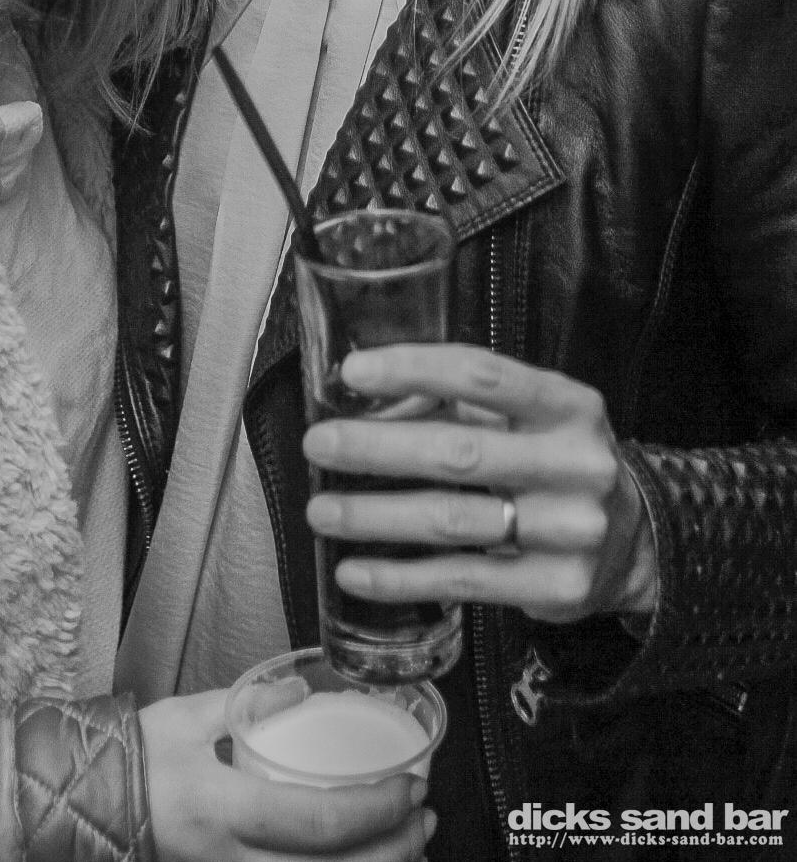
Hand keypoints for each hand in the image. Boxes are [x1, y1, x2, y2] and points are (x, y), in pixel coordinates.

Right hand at [140, 690, 435, 861]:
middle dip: (393, 852)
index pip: (318, 822)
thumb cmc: (131, 760)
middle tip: (423, 818)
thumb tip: (298, 693)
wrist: (80, 806)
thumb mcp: (189, 717)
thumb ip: (249, 705)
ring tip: (406, 849)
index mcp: (223, 809)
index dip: (376, 811)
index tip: (410, 787)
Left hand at [304, 344, 657, 625]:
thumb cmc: (557, 464)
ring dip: (374, 516)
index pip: (483, 376)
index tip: (354, 373)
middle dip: (376, 448)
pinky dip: (400, 577)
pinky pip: (462, 580)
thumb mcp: (533, 420)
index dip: (414, 369)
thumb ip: (465, 406)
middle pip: (459, 452)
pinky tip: (354, 571)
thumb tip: (369, 400)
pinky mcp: (556, 587)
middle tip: (318, 443)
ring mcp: (571, 530)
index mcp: (569, 405)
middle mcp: (576, 464)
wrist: (636, 544)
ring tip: (321, 510)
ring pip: (452, 520)